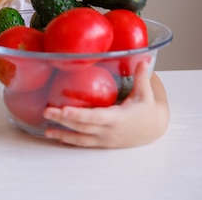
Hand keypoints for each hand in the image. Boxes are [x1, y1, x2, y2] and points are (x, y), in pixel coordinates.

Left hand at [42, 61, 168, 147]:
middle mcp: (109, 131)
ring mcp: (105, 139)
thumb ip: (142, 76)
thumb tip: (141, 58)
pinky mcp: (102, 143)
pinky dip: (69, 140)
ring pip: (81, 138)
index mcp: (118, 118)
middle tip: (47, 111)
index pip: (95, 117)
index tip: (63, 110)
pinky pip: (84, 143)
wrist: (154, 130)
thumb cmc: (149, 110)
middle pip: (83, 127)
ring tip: (46, 130)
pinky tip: (56, 136)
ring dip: (62, 134)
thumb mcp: (147, 93)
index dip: (79, 115)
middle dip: (63, 120)